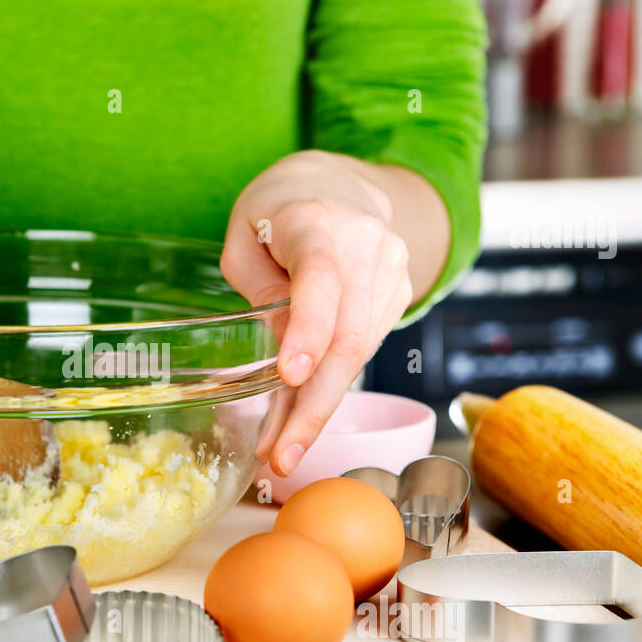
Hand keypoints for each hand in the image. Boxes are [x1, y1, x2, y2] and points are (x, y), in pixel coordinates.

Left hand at [221, 150, 413, 476]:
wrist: (343, 186)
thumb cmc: (278, 212)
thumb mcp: (244, 236)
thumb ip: (258, 288)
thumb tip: (283, 352)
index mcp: (318, 223)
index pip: (320, 279)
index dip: (308, 329)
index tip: (290, 374)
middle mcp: (366, 247)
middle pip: (347, 336)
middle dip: (314, 405)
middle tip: (282, 455)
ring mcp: (390, 274)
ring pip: (357, 355)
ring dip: (318, 409)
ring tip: (282, 451)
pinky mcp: (398, 299)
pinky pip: (362, 352)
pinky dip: (330, 389)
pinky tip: (300, 417)